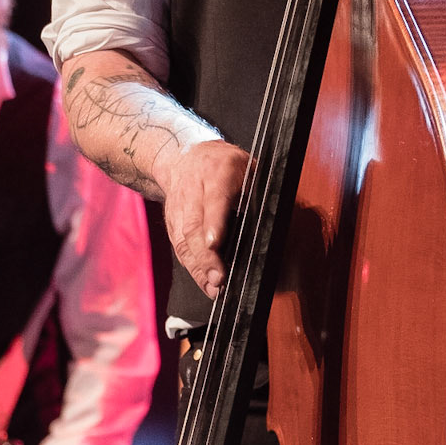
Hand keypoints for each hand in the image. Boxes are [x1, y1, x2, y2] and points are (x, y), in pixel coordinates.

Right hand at [158, 138, 248, 299]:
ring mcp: (179, 207)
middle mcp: (193, 190)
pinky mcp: (172, 222)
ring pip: (184, 239)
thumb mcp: (247, 166)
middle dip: (205, 256)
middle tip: (219, 279)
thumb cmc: (224, 164)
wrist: (184, 156)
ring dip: (198, 267)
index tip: (215, 244)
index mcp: (217, 172)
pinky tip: (203, 281)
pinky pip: (179, 246)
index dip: (213, 223)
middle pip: (195, 226)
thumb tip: (274, 217)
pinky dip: (191, 266)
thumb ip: (257, 189)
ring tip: (213, 288)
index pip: (213, 199)